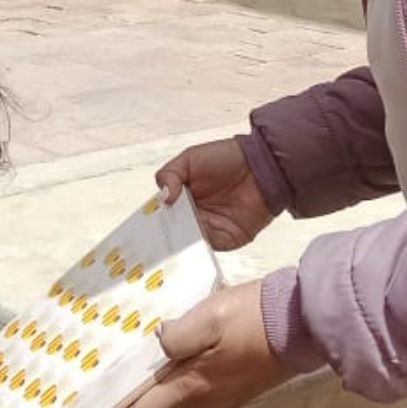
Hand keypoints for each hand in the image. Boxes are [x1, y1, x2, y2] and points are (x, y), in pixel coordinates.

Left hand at [88, 280, 296, 407]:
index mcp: (192, 389)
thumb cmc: (257, 319)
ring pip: (175, 406)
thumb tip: (158, 343)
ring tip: (123, 401)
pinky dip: (170, 392)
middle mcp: (206, 401)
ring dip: (147, 406)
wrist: (311, 321)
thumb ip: (176, 334)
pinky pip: (194, 394)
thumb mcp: (209, 318)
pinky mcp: (240, 384)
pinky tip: (165, 380)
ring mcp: (226, 395)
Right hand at [155, 136, 274, 251]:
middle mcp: (193, 216)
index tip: (141, 225)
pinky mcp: (223, 240)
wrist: (264, 166)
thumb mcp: (190, 158)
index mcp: (182, 199)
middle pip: (169, 232)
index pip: (160, 214)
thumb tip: (163, 198)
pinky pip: (204, 248)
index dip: (151, 220)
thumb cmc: (229, 157)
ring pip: (184, 243)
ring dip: (176, 243)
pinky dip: (194, 249)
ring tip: (168, 241)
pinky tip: (187, 243)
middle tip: (150, 237)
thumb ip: (169, 175)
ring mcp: (207, 229)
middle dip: (160, 235)